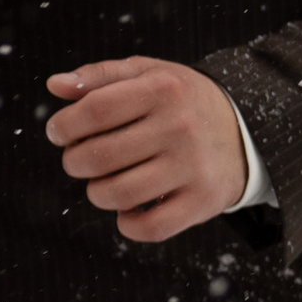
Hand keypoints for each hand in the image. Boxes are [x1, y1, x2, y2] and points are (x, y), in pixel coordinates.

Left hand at [44, 56, 249, 244]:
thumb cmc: (182, 101)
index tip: (58, 133)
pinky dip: (127, 224)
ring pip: (118, 194)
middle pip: (99, 156)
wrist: (246, 130)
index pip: (94, 110)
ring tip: (102, 183)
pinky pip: (150, 227)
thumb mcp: (148, 74)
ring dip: (96, 193)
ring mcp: (193, 167)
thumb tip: (55, 85)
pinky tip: (127, 209)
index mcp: (163, 89)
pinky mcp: (202, 201)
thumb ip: (99, 76)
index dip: (64, 126)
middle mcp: (180, 127)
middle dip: (75, 162)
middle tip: (79, 160)